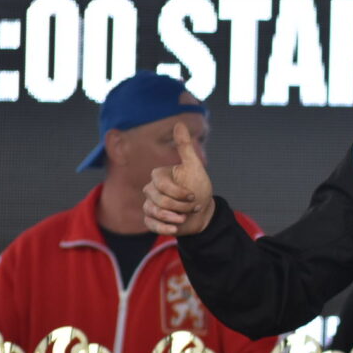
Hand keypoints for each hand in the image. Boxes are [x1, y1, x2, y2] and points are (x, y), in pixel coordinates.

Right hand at [142, 121, 214, 235]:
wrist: (203, 212)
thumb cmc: (199, 187)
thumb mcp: (195, 167)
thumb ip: (184, 147)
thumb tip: (179, 123)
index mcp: (159, 175)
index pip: (161, 185)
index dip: (179, 193)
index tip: (194, 196)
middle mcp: (151, 189)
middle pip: (158, 200)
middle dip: (180, 206)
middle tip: (193, 207)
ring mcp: (150, 204)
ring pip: (153, 212)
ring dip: (174, 218)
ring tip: (185, 218)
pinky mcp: (151, 219)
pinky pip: (150, 224)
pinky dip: (164, 228)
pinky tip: (175, 229)